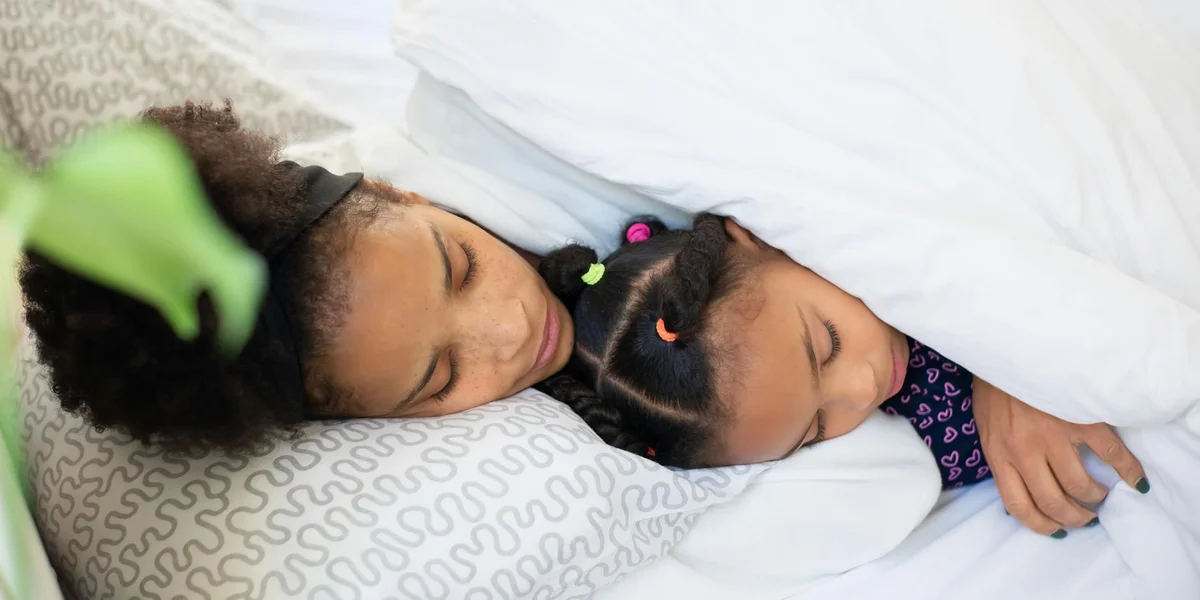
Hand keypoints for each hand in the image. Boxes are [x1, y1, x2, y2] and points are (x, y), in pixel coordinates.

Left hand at [973, 377, 1147, 537]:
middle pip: (1054, 503)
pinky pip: (1111, 454)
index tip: (1056, 528)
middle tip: (1083, 516)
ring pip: (1080, 486)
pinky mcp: (1079, 420)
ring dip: (1094, 498)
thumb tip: (1016, 487)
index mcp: (999, 455)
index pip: (1019, 507)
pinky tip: (1133, 479)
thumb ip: (1000, 457)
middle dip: (1073, 518)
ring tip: (1098, 495)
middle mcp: (1024, 452)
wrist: (1007, 350)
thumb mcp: (986, 428)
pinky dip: (1127, 470)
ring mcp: (1053, 437)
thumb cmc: (995, 390)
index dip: (1041, 525)